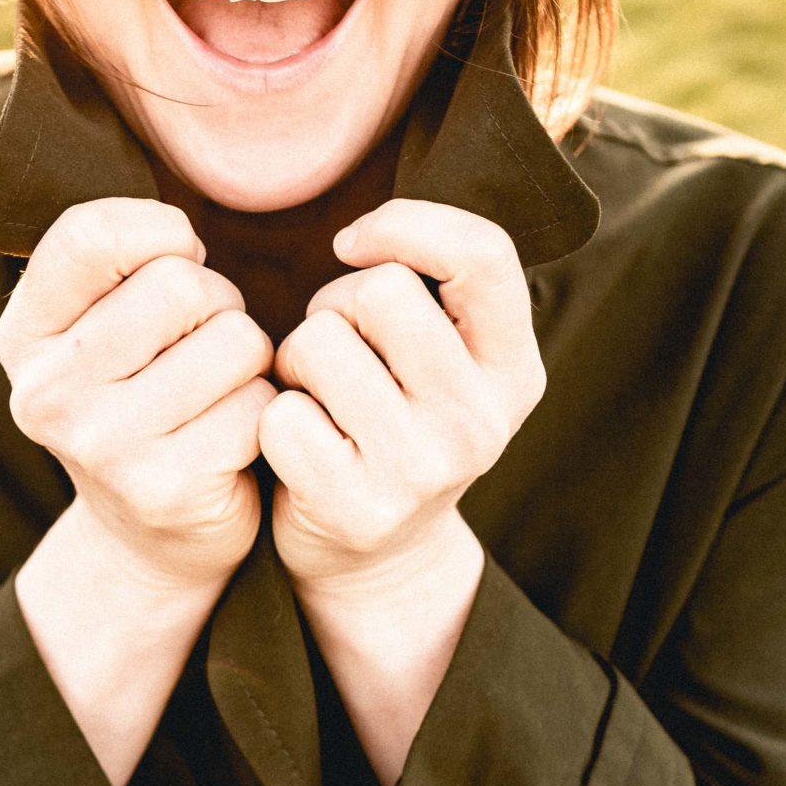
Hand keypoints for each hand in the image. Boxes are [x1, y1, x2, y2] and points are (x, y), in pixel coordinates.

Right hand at [0, 197, 274, 594]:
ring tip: (216, 394)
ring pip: (235, 340)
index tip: (173, 264)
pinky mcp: (166, 489)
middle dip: (218, 305)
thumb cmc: (141, 401)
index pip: (90, 234)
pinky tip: (231, 442)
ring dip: (249, 361)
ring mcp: (102, 445)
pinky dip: (264, 415)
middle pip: (181, 283)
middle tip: (202, 348)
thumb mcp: (99, 327)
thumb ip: (115, 260)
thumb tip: (179, 231)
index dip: (158, 232)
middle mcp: (46, 390)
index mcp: (23, 335)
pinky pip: (260, 407)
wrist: (149, 541)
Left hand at [259, 199, 543, 600]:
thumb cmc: (396, 424)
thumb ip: (436, 291)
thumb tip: (359, 233)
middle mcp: (480, 421)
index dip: (408, 225)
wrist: (376, 560)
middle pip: (379, 291)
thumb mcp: (447, 363)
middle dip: (334, 304)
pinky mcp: (356, 508)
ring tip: (314, 396)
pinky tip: (296, 445)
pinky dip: (271, 420)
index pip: (483, 254)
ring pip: (318, 343)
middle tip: (334, 349)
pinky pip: (280, 414)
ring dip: (295, 359)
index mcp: (514, 371)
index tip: (356, 244)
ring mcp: (421, 470)